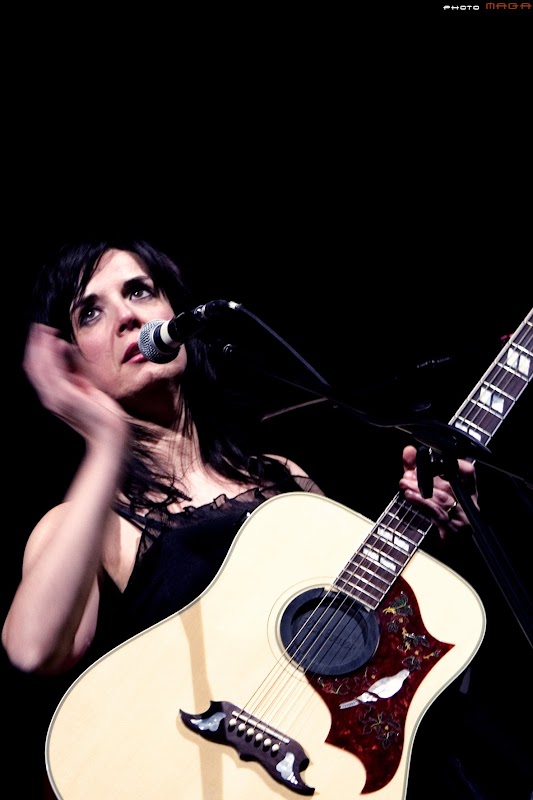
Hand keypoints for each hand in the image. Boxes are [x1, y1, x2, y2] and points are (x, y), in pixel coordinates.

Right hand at [23, 323, 128, 446]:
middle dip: (35, 345)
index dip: (36, 350)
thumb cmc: (101, 412)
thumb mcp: (84, 385)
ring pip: (40, 367)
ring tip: (44, 330)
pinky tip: (57, 342)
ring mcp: (56, 398)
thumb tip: (64, 347)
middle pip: (33, 366)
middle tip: (38, 327)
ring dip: (40, 347)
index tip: (41, 333)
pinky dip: (52, 356)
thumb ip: (73, 370)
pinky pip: (54, 372)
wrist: (110, 432)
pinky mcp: (66, 397)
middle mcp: (51, 397)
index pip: (37, 369)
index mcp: (53, 395)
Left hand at [398, 444, 478, 539]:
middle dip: (425, 477)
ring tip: (405, 484)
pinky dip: (422, 503)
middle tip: (408, 474)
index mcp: (466, 490)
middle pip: (450, 484)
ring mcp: (462, 518)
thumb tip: (408, 451)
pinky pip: (437, 513)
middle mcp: (467, 503)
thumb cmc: (436, 512)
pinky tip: (410, 496)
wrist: (440, 546)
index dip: (454, 464)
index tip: (432, 459)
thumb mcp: (425, 487)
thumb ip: (416, 468)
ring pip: (442, 498)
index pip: (468, 472)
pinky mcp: (452, 531)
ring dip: (420, 489)